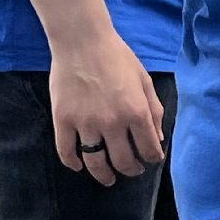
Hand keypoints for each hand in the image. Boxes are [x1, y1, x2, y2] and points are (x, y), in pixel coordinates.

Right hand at [48, 28, 164, 185]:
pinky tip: (79, 166)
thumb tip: (157, 140)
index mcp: (137, 113)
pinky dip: (73, 163)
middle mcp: (112, 122)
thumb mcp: (145, 82)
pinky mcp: (63, 119)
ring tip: (108, 179)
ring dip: (103, 175)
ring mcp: (86, 122)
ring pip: (95, 163)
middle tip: (132, 170)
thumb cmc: (118, 58)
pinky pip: (66, 151)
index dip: (152, 158)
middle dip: (131, 170)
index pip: (149, 150)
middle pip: (123, 162)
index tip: (150, 158)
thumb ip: (155, 112)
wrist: (82, 41)